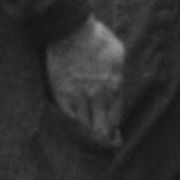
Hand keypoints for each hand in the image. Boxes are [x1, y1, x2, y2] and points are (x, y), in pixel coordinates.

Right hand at [43, 19, 124, 141]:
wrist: (71, 30)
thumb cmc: (97, 38)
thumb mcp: (118, 53)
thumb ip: (118, 74)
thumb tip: (118, 87)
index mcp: (114, 87)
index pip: (114, 118)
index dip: (113, 131)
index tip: (111, 137)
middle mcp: (98, 96)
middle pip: (100, 127)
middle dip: (102, 139)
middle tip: (100, 148)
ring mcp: (79, 97)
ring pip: (84, 126)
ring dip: (86, 137)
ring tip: (86, 146)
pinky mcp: (61, 95)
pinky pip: (67, 118)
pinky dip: (70, 127)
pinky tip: (70, 134)